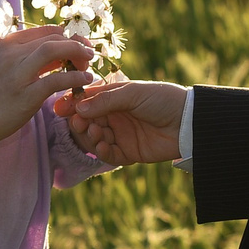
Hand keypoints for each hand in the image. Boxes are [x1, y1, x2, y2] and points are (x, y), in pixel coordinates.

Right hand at [0, 27, 95, 159]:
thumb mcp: (3, 66)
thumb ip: (26, 57)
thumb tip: (57, 54)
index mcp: (7, 43)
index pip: (47, 30)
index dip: (69, 36)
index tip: (80, 46)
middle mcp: (11, 53)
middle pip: (54, 38)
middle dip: (77, 44)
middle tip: (89, 56)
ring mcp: (17, 74)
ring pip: (55, 50)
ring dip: (78, 54)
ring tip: (89, 64)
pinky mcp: (24, 96)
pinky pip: (56, 80)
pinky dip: (75, 77)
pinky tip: (85, 80)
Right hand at [64, 77, 187, 165]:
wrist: (188, 121)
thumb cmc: (162, 99)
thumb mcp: (133, 93)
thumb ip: (105, 100)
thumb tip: (79, 108)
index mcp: (114, 97)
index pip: (87, 100)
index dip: (72, 104)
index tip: (60, 108)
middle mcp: (114, 116)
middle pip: (87, 121)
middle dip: (80, 122)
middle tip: (80, 123)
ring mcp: (121, 134)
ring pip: (95, 139)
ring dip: (91, 137)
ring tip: (97, 132)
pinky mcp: (129, 152)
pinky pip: (109, 155)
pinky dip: (103, 152)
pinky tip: (103, 146)